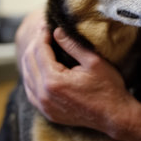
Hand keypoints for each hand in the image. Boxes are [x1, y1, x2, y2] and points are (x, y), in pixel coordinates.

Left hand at [18, 21, 133, 132]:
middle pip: (28, 61)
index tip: (48, 24)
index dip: (43, 34)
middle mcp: (43, 95)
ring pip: (26, 75)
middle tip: (45, 32)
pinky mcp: (47, 111)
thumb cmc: (108, 88)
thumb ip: (72, 45)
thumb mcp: (93, 61)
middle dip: (35, 43)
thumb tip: (57, 31)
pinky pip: (30, 90)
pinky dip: (32, 75)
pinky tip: (40, 66)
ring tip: (43, 45)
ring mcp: (43, 105)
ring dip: (31, 58)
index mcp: (54, 81)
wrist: (114, 115)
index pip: (39, 50)